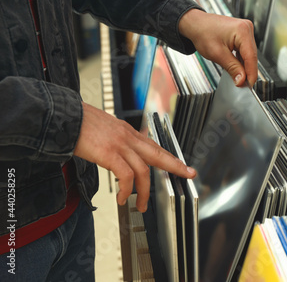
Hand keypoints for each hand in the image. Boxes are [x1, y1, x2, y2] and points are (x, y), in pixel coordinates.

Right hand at [74, 102, 195, 211]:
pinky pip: (126, 175)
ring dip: (144, 191)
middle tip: (188, 174)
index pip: (154, 146)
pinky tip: (122, 198)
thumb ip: (116, 141)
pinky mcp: (109, 153)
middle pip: (158, 153)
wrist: (63, 116)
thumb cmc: (79, 124)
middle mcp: (128, 137)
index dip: (169, 156)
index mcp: (127, 132)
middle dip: (175, 165)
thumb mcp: (104, 129)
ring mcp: (120, 145)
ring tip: (141, 205)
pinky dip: (127, 189)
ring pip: (144, 170)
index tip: (181, 164)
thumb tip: (119, 155)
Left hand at [178, 9, 257, 86]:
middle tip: (242, 84)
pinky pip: (245, 50)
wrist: (195, 24)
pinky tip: (237, 67)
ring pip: (249, 54)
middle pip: (251, 55)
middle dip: (247, 71)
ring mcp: (245, 30)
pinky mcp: (242, 34)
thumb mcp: (217, 54)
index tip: (249, 85)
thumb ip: (232, 68)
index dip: (251, 73)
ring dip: (244, 66)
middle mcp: (246, 28)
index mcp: (242, 30)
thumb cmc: (202, 32)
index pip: (251, 56)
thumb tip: (242, 80)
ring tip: (238, 77)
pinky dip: (241, 60)